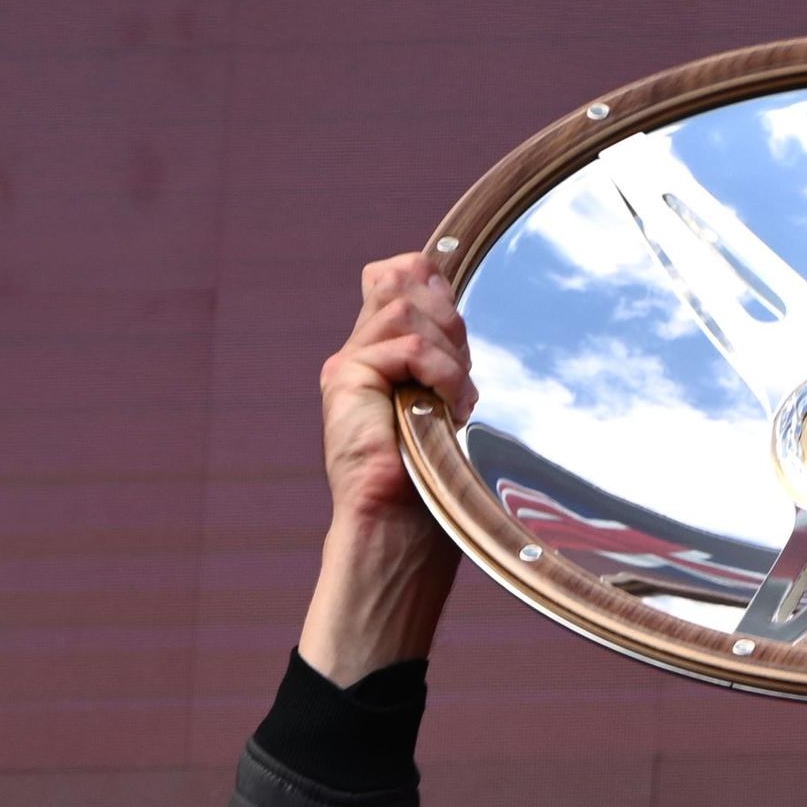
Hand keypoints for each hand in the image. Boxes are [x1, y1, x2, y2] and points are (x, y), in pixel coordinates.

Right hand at [300, 252, 475, 684]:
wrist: (399, 531)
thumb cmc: (430, 481)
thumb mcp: (447, 401)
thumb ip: (445, 351)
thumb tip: (449, 294)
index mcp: (381, 354)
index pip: (398, 275)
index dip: (430, 278)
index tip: (458, 323)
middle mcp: (360, 352)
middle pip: (408, 283)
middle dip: (451, 322)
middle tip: (460, 379)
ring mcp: (350, 364)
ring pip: (408, 309)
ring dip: (448, 354)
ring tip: (455, 401)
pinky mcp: (347, 378)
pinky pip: (406, 345)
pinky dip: (440, 371)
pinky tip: (447, 406)